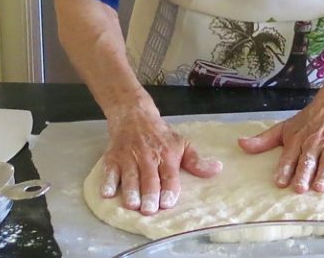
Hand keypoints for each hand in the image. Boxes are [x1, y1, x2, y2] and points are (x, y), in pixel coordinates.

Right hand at [101, 102, 221, 213]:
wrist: (134, 114)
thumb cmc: (160, 134)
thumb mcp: (181, 143)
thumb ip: (196, 161)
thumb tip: (217, 169)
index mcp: (167, 155)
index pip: (169, 175)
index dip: (169, 189)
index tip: (168, 203)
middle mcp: (148, 157)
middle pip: (149, 178)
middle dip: (149, 194)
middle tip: (149, 209)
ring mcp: (129, 158)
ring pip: (129, 177)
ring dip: (130, 191)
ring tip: (132, 205)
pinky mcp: (112, 158)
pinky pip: (109, 172)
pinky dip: (108, 182)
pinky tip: (107, 193)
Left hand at [237, 96, 323, 193]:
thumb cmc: (308, 120)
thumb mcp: (284, 128)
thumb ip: (263, 140)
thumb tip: (240, 145)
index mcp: (297, 140)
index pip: (289, 156)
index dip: (284, 169)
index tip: (279, 181)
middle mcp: (313, 143)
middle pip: (308, 160)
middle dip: (303, 174)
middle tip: (299, 188)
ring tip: (320, 187)